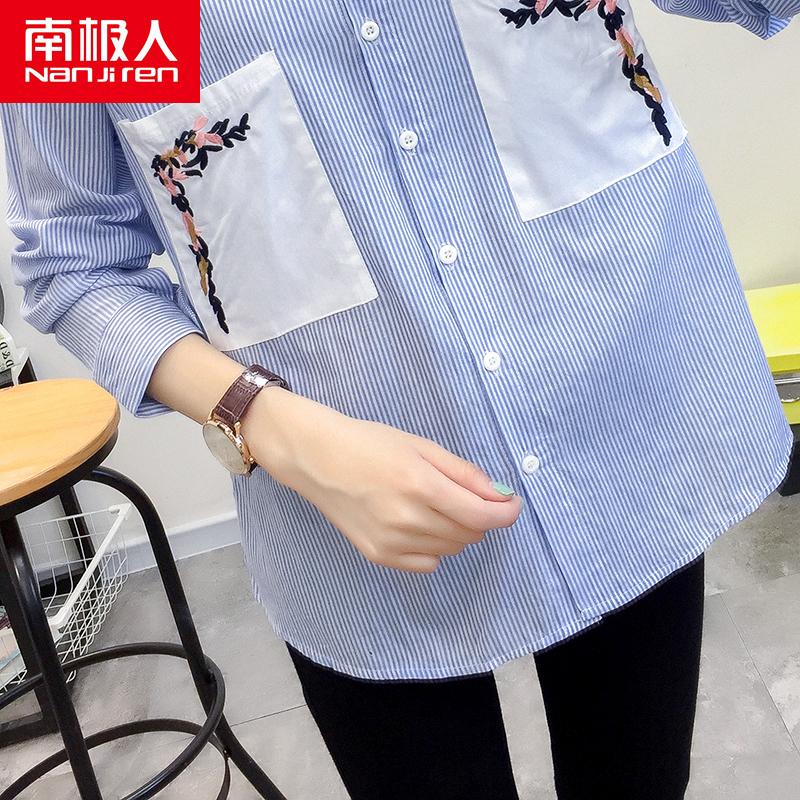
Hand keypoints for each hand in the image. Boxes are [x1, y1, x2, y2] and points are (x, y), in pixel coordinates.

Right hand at [246, 389, 523, 573]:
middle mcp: (408, 519)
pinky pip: (427, 564)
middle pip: (470, 534)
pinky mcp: (379, 556)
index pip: (482, 515)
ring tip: (437, 505)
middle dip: (480, 517)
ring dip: (457, 531)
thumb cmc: (370, 444)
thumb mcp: (421, 446)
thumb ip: (463, 472)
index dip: (506, 512)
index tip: (512, 504)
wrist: (318, 459)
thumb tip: (499, 495)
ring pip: (451, 549)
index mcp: (421, 485)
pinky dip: (434, 547)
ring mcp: (392, 542)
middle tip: (468, 497)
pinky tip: (419, 524)